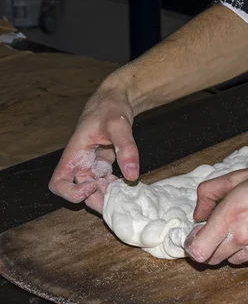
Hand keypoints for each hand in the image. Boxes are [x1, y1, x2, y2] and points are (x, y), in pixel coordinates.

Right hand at [48, 82, 139, 212]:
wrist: (116, 100)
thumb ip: (126, 148)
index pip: (58, 183)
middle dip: (97, 201)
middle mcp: (80, 163)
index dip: (72, 192)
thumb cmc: (110, 107)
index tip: (93, 185)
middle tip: (120, 203)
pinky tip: (130, 188)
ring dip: (108, 197)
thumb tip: (132, 176)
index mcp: (74, 154)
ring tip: (128, 198)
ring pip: (95, 191)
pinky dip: (116, 189)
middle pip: (79, 193)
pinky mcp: (103, 165)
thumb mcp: (119, 125)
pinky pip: (106, 183)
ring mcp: (91, 165)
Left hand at [184, 155, 247, 264]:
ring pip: (234, 260)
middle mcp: (244, 236)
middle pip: (212, 259)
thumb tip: (198, 214)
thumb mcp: (242, 175)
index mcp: (231, 214)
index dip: (193, 244)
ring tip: (247, 225)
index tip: (198, 235)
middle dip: (211, 246)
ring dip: (232, 248)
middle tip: (221, 228)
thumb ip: (211, 193)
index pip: (197, 250)